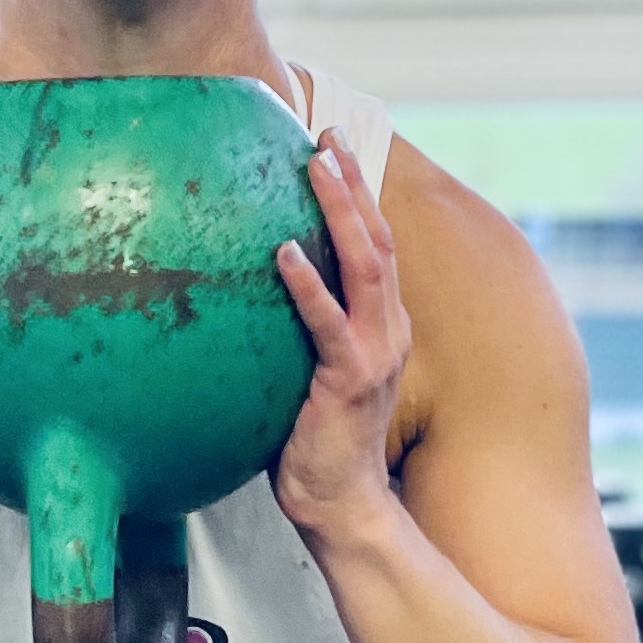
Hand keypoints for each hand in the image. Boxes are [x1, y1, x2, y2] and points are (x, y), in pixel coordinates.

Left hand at [272, 132, 412, 549]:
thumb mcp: (311, 375)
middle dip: (353, 183)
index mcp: (383, 326)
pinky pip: (327, 322)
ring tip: (315, 166)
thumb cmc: (318, 444)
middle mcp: (388, 330)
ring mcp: (374, 353)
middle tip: (325, 136)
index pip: (376, 246)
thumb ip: (302, 334)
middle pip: (378, 239)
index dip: (359, 194)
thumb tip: (253, 296)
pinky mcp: (350, 380)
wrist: (344, 506)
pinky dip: (307, 284)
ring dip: (341, 210)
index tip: (334, 147)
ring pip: (365, 265)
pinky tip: (284, 253)